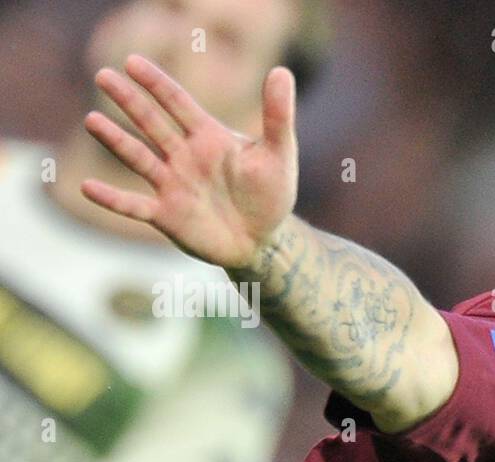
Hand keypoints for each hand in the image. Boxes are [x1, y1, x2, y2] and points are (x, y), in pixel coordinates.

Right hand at [81, 53, 297, 269]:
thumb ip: (278, 116)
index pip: (178, 104)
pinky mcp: (166, 215)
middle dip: (129, 101)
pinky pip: (133, 205)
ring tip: (91, 120)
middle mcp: (184, 157)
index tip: (133, 63)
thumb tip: (282, 71)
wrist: (263, 240)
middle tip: (103, 76)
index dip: (157, 84)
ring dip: (115, 140)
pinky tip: (87, 188)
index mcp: (208, 137)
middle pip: (151, 123)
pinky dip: (112, 198)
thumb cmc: (270, 194)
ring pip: (138, 158)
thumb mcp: (279, 154)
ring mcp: (172, 185)